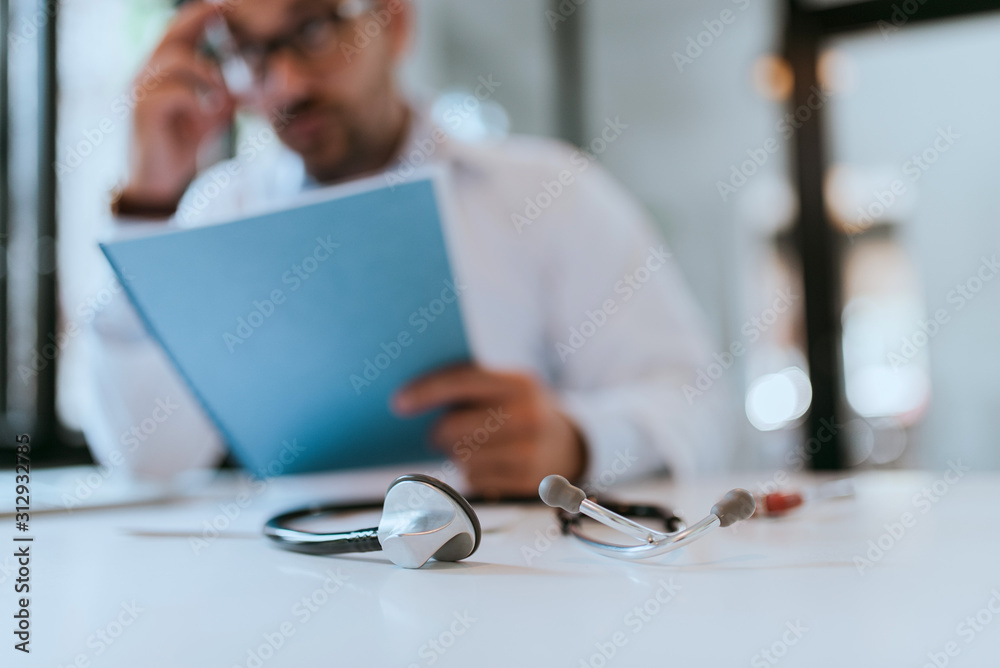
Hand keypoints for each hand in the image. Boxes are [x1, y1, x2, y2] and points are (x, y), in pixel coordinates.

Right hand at [121, 2, 235, 207]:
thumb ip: (225, 92)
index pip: (177, 31)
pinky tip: (213, 112)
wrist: (160, 181)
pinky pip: (170, 92)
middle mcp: (146, 74)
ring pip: (173, 60)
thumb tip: (257, 82)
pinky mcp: (141, 112)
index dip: (199, 15)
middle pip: (172, 34)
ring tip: (226, 93)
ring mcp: (140, 91)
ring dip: (207, 72)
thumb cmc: (182, 143)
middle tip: (225, 11)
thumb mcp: (211, 113)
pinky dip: (196, 98)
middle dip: (199, 20)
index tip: (225, 5)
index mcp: (162, 70)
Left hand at [392, 365, 586, 496]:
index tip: (398, 403)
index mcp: (519, 383)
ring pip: (461, 457)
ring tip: (474, 446)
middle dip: (439, 432)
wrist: (567, 445)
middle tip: (439, 433)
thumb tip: (412, 393)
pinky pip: (474, 480)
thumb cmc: (521, 410)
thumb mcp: (506, 386)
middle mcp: (527, 416)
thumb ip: (467, 382)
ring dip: (456, 454)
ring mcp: (529, 452)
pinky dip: (472, 473)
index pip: (462, 382)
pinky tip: (488, 463)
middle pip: (454, 428)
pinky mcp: (525, 482)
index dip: (426, 392)